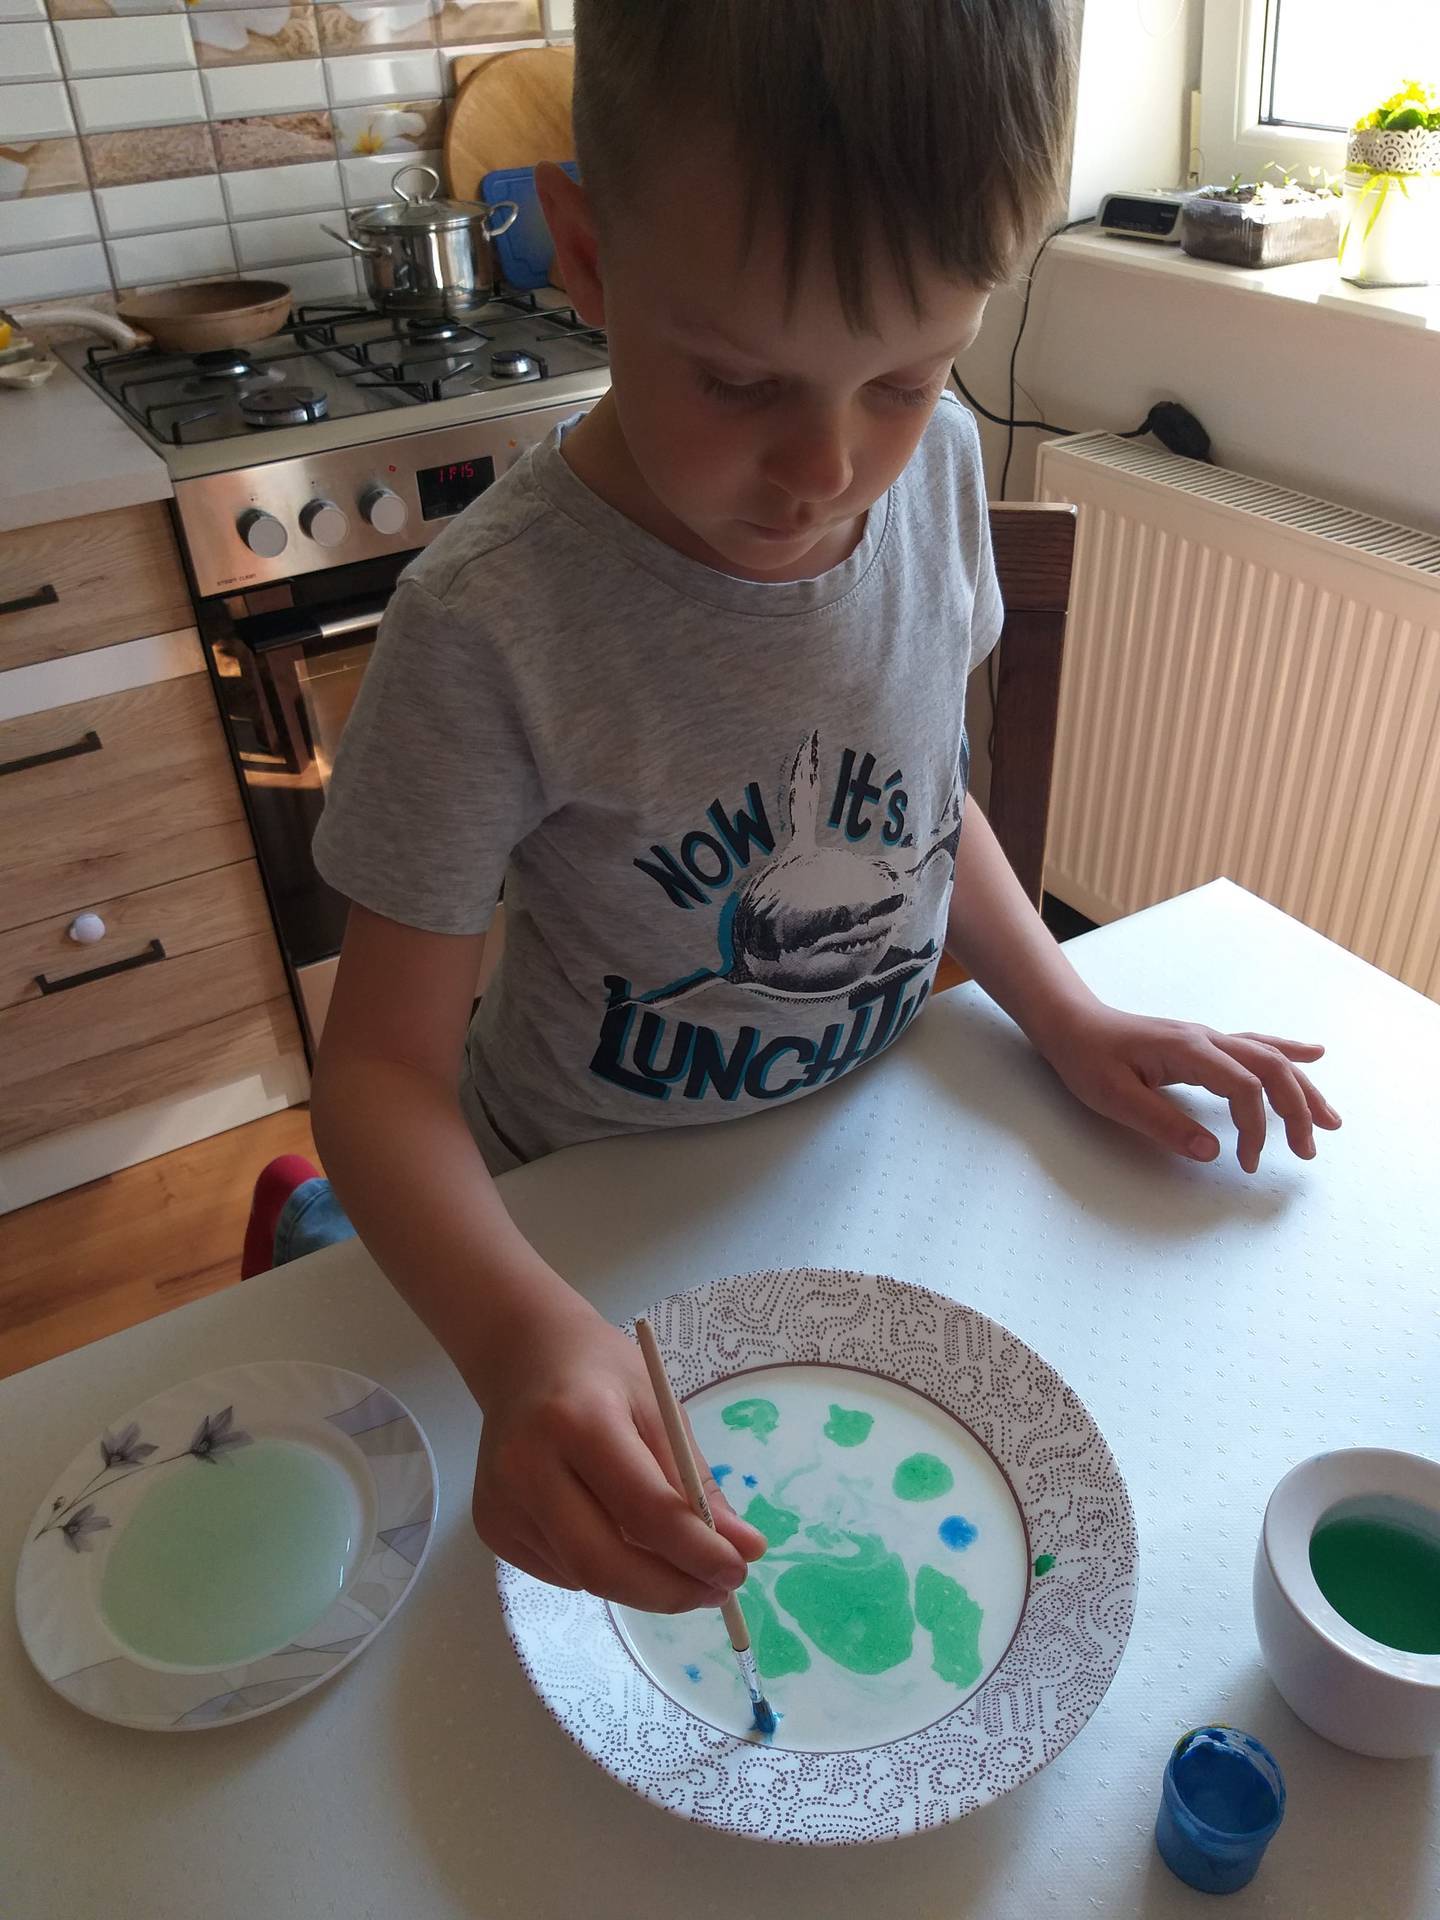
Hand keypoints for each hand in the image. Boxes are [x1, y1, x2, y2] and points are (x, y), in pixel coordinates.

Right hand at [469, 1292, 766, 1610]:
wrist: (524, 1357)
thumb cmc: (602, 1376)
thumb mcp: (661, 1409)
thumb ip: (697, 1483)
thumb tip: (744, 1551)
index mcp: (579, 1421)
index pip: (644, 1509)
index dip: (696, 1551)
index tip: (738, 1570)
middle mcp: (528, 1466)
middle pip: (603, 1563)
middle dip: (669, 1591)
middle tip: (714, 1592)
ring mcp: (502, 1501)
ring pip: (583, 1577)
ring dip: (641, 1583)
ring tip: (674, 1559)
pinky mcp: (490, 1526)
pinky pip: (561, 1572)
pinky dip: (602, 1570)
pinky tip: (614, 1535)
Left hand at [1036, 1000, 1341, 1172]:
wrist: (1072, 1025)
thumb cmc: (1087, 1059)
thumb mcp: (1114, 1098)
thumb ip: (1161, 1124)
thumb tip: (1210, 1152)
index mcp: (1187, 1050)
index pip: (1243, 1086)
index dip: (1255, 1126)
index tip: (1246, 1162)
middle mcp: (1206, 1040)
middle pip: (1270, 1069)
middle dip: (1297, 1109)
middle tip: (1308, 1150)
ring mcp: (1207, 1039)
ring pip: (1270, 1058)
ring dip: (1302, 1089)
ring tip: (1330, 1121)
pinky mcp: (1203, 1046)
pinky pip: (1256, 1047)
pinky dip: (1288, 1054)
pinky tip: (1314, 1056)